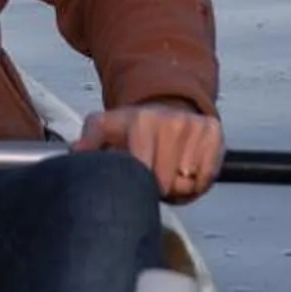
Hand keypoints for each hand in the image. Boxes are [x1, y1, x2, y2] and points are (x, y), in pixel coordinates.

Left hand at [76, 101, 224, 201]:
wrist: (168, 104)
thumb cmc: (135, 125)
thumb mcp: (106, 127)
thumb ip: (88, 141)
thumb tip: (76, 153)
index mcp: (143, 122)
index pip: (144, 173)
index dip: (140, 183)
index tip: (137, 177)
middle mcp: (172, 122)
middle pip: (168, 183)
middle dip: (159, 187)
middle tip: (153, 176)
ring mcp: (195, 126)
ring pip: (189, 183)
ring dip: (179, 187)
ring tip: (169, 172)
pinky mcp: (214, 132)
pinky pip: (208, 177)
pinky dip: (198, 181)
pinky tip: (186, 170)